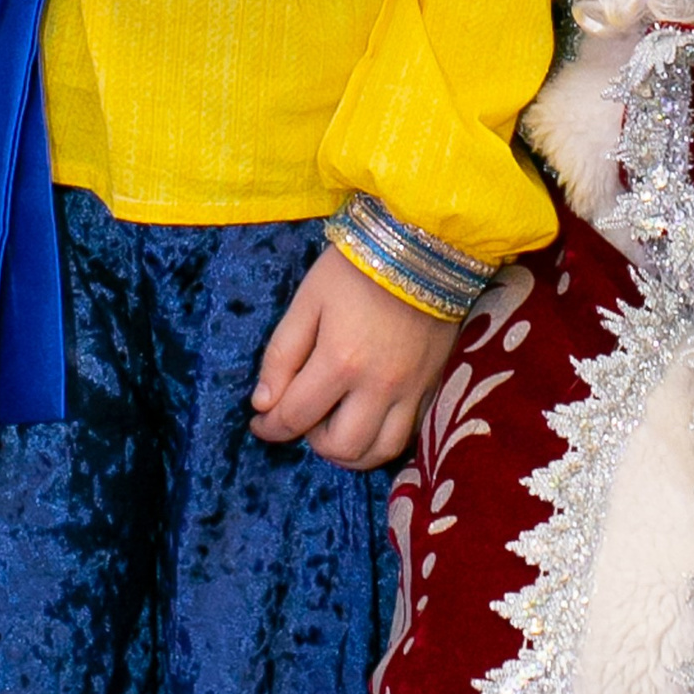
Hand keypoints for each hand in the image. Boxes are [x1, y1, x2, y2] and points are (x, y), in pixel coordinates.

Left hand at [250, 245, 457, 468]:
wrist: (423, 243)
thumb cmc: (356, 267)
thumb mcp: (308, 299)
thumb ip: (282, 354)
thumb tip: (263, 403)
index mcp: (340, 361)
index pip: (295, 417)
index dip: (270, 427)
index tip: (259, 422)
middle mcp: (378, 385)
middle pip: (342, 446)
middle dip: (312, 442)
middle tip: (305, 417)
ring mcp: (411, 389)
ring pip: (381, 450)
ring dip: (352, 450)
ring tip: (337, 425)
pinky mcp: (434, 383)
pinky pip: (412, 434)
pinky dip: (385, 438)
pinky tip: (371, 419)